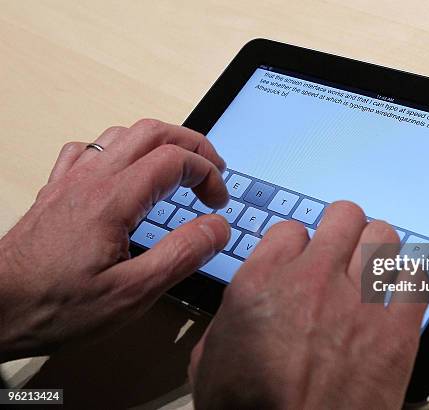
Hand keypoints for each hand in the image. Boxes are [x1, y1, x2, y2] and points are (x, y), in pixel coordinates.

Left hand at [0, 119, 229, 360]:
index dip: (207, 174)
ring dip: (159, 143)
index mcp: (113, 199)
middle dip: (192, 145)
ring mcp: (71, 180)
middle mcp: (92, 179)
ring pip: (122, 134)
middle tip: (213, 169)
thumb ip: (182, 255)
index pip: (175, 160)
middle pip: (152, 131)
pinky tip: (123, 172)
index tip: (218, 202)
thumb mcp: (132, 293)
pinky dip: (120, 151)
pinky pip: (90, 150)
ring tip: (178, 167)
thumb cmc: (56, 305)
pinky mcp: (56, 190)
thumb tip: (217, 227)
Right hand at [189, 201, 425, 408]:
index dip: (295, 243)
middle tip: (342, 246)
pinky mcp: (397, 331)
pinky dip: (408, 282)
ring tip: (372, 266)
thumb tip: (248, 302)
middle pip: (343, 216)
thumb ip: (232, 315)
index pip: (289, 229)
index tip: (300, 258)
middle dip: (341, 226)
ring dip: (376, 247)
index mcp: (262, 282)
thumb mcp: (211, 360)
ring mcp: (359, 302)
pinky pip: (416, 280)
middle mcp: (313, 280)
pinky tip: (398, 294)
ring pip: (383, 236)